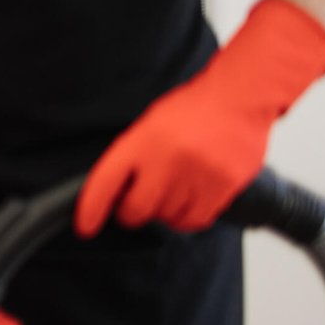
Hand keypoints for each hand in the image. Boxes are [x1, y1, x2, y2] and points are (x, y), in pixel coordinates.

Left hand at [77, 0, 324, 235]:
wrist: (238, 98)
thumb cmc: (192, 109)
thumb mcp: (150, 124)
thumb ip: (134, 157)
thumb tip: (117, 193)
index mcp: (141, 141)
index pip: (105, 182)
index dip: (91, 209)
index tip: (85, 226)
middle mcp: (166, 160)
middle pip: (136, 209)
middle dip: (130, 212)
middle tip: (135, 204)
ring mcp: (196, 176)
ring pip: (167, 218)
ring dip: (163, 212)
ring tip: (172, 190)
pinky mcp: (223, 188)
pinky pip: (196, 221)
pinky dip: (188, 217)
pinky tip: (189, 200)